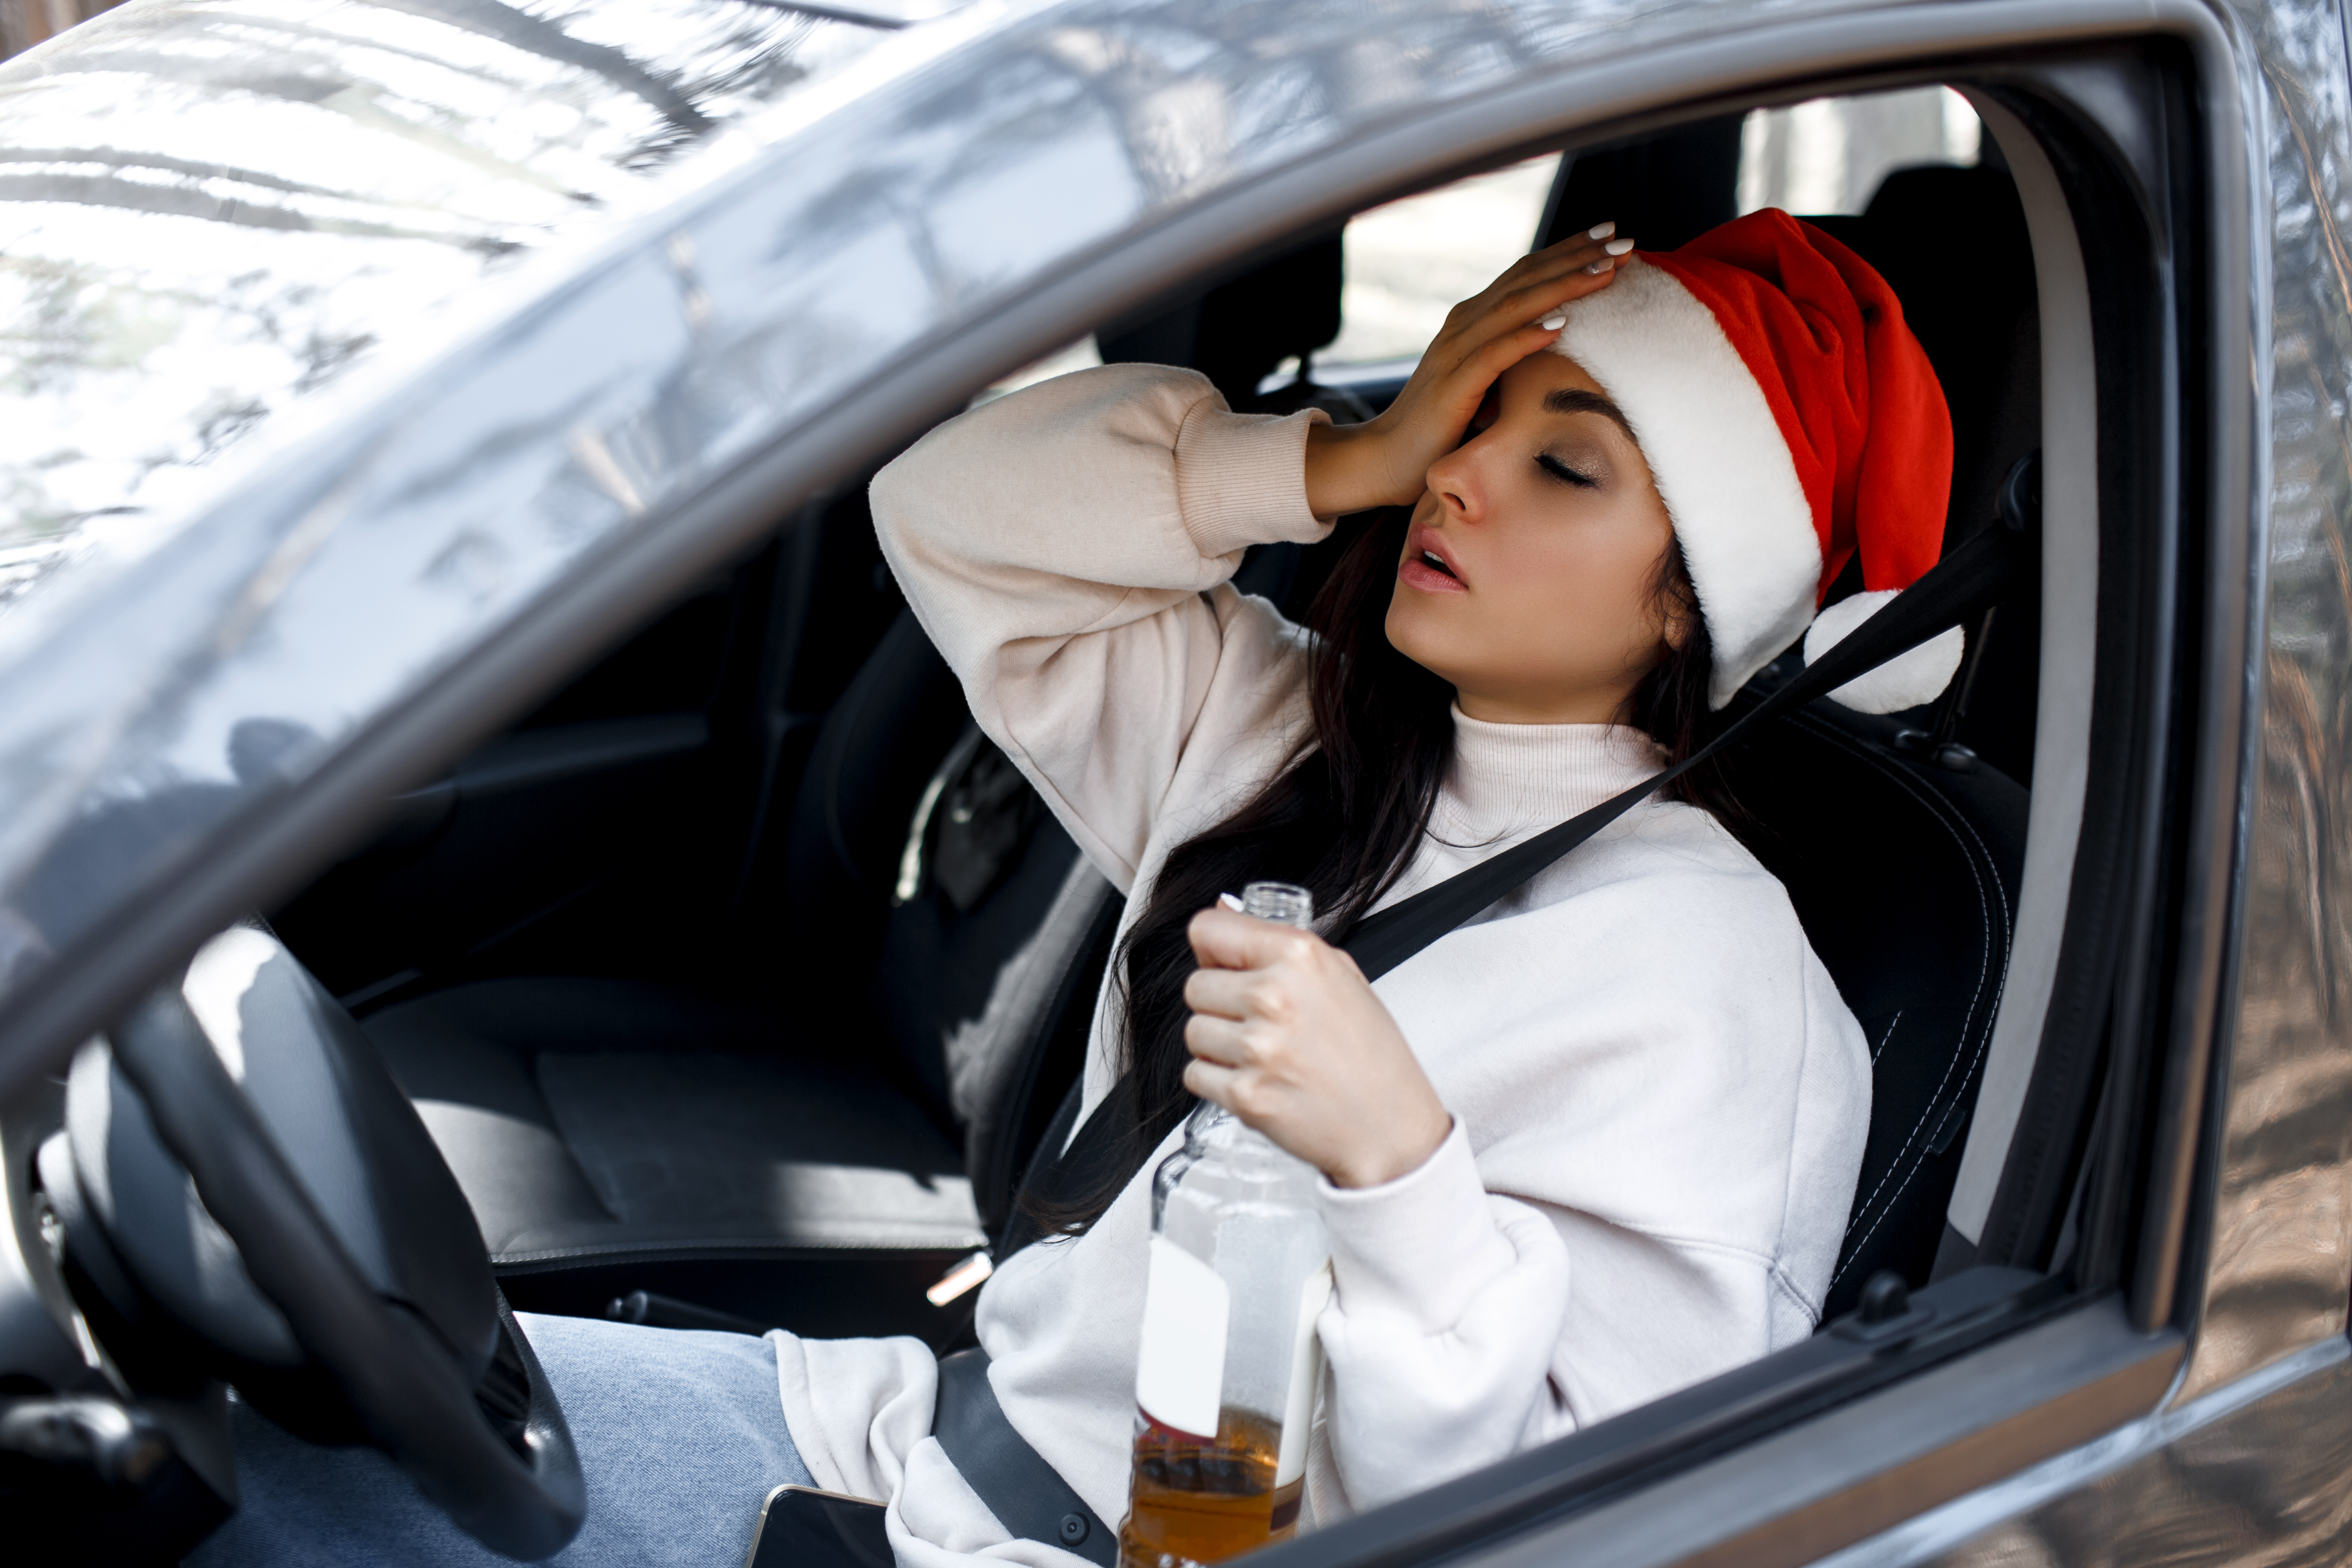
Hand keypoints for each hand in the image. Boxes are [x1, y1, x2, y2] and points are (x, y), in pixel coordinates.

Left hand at [1181, 905, 1452, 1188]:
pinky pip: (1196, 1074)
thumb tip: (1224, 911)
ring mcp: (1258, 1048)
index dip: (1212, 949)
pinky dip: (1217, 1081)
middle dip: (1220, 1003)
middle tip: (1259, 1022)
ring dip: (1217, 1044)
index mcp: (1299, 956)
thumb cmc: (1372, 1056)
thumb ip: (1277, 941)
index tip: (1224, 964)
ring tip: (1262, 1055)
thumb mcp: (1341, 976)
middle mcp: (1274, 996)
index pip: (1208, 929)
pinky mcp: (1245, 1095)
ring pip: (1193, 1030)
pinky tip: (1257, 1080)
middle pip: (1196, 985)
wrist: (1390, 1128)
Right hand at [1302, 223, 1634, 516]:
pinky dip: (1528, 336)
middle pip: (1527, 279)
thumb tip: (1559, 349)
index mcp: (1472, 321)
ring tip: (1607, 270)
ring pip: (1516, 306)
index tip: (1612, 235)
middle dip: (1578, 256)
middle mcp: (1463, 325)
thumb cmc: (1438, 426)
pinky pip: (1495, 354)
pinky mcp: (1452, 385)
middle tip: (1625, 240)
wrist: (1383, 459)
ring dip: (1564, 285)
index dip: (1570, 251)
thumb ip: (1510, 359)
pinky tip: (1562, 324)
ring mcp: (1455, 352)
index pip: (1527, 274)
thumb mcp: (1482, 382)